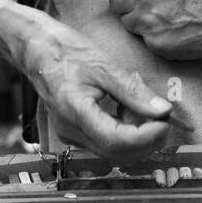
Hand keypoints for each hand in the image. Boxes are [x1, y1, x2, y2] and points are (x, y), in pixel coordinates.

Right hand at [19, 21, 173, 159]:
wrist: (36, 49)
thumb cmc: (65, 51)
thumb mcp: (104, 66)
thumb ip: (133, 91)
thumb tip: (163, 111)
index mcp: (75, 112)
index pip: (116, 141)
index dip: (146, 137)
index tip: (165, 121)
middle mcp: (71, 130)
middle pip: (117, 153)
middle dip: (148, 141)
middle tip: (165, 117)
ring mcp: (72, 134)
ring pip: (114, 151)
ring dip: (138, 137)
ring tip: (147, 109)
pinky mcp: (76, 131)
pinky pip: (106, 141)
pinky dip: (126, 131)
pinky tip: (131, 110)